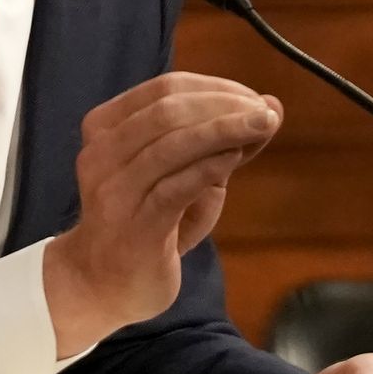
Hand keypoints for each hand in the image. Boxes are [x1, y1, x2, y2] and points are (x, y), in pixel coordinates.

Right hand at [44, 72, 280, 354]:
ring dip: (225, 128)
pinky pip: (175, 187)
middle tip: (267, 112)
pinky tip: (237, 156)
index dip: (215, 88)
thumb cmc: (148, 223)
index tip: (254, 99)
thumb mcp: (183, 175)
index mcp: (105, 128)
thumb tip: (271, 106)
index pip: (164, 90)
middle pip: (167, 110)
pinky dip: (210, 165)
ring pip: (171, 144)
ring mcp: (114, 191)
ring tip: (264, 125)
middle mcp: (102, 153)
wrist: (101, 286)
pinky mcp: (134, 227)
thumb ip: (221, 142)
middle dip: (224, 105)